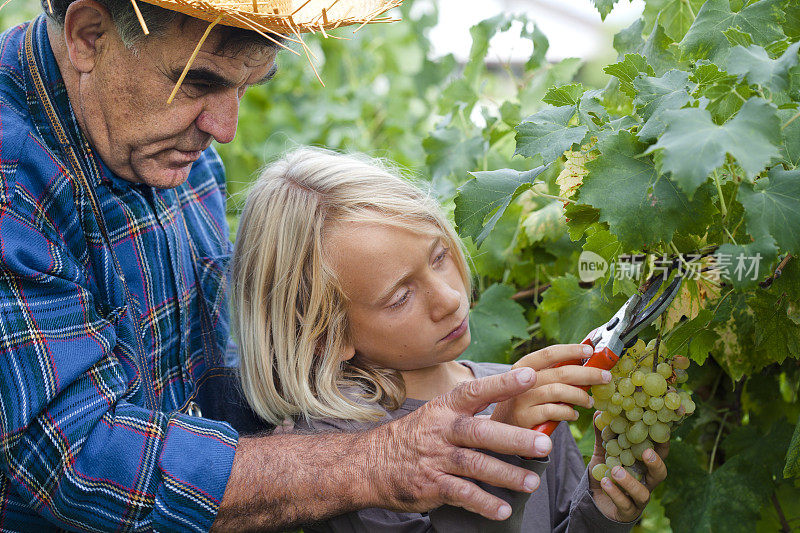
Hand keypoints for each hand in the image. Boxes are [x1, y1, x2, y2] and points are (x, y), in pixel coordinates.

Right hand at [368, 368, 551, 520]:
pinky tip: (503, 509)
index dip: (503, 383)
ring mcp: (436, 459)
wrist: (370, 463)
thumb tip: (512, 409)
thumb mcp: (436, 415)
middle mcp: (442, 431)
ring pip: (476, 465)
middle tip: (543, 444)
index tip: (531, 376)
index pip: (476, 391)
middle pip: (481, 432)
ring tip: (532, 483)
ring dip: (507, 475)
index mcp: (445, 408)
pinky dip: (484, 503)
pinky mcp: (431, 485)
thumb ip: (471, 413)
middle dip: (514, 438)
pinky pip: (462, 494)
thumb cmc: (415, 436)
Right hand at [490, 344, 611, 428]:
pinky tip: (573, 415)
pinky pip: (553, 411)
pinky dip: (568, 412)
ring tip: (589, 401)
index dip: (571, 350)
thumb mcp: (531, 385)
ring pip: (558, 391)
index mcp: (522, 367)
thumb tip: (585, 364)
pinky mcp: (524, 418)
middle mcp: (519, 380)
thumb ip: (552, 375)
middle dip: (587, 374)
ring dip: (579, 395)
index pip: (548, 354)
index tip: (589, 350)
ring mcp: (521, 399)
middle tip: (604, 377)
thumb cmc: (523, 404)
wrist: (500, 431)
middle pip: (559, 372)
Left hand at [588, 412, 668, 521]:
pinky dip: (615, 493)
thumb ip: (603, 435)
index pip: (659, 451)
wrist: (595, 500)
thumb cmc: (607, 473)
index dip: (662, 439)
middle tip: (646, 453)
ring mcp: (638, 498)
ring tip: (615, 470)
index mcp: (644, 464)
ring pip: (643, 493)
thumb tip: (599, 411)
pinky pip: (624, 504)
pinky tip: (605, 482)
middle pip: (660, 473)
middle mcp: (646, 481)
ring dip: (630, 481)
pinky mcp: (627, 511)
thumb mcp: (603, 452)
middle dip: (656, 463)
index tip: (661, 426)